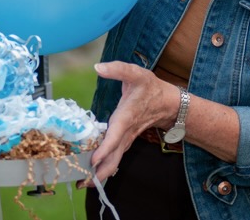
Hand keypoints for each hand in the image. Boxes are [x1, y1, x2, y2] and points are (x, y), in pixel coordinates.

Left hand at [85, 61, 180, 182]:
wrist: (168, 102)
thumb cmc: (150, 87)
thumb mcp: (136, 73)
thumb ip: (118, 69)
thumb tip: (98, 67)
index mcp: (126, 117)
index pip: (115, 137)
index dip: (105, 149)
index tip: (93, 161)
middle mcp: (126, 132)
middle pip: (114, 158)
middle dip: (99, 172)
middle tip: (81, 183)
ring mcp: (126, 139)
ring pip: (114, 161)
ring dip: (99, 173)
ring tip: (81, 183)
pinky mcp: (125, 141)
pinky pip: (114, 157)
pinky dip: (104, 166)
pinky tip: (92, 172)